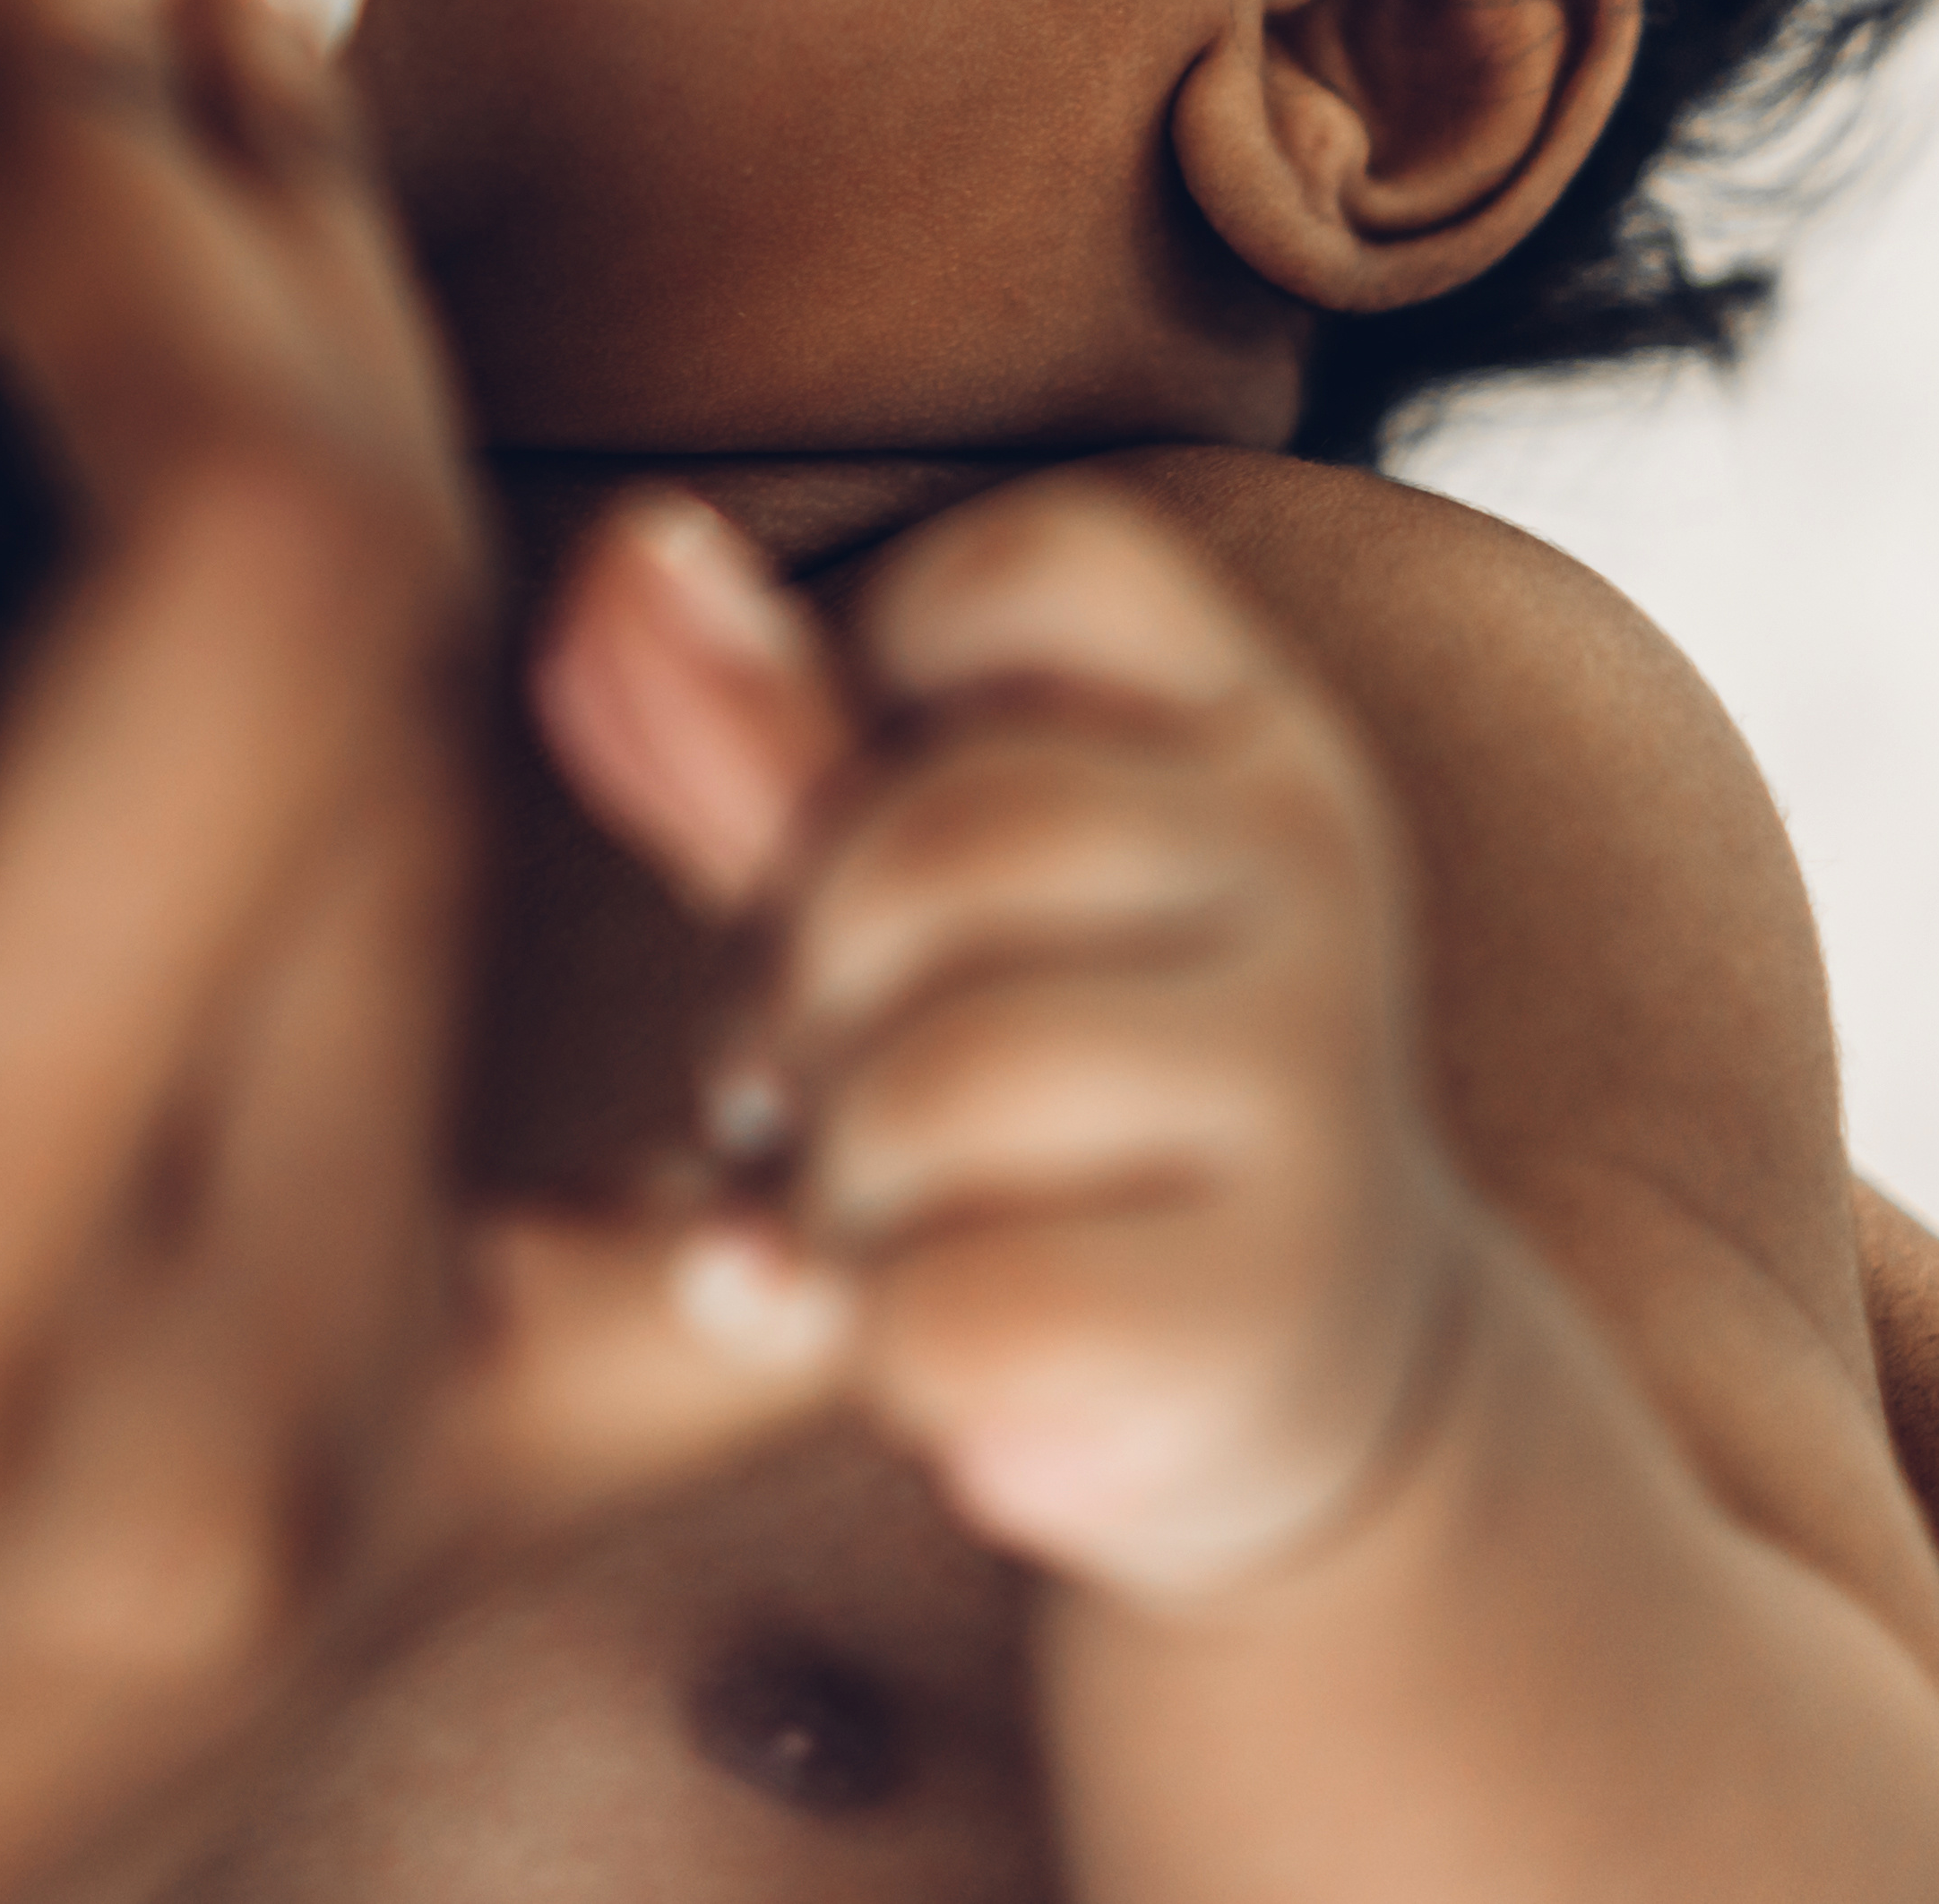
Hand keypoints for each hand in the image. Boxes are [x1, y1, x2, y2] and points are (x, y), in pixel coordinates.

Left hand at [516, 476, 1484, 1609]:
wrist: (1277, 1381)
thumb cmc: (1040, 1095)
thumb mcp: (913, 892)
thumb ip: (757, 732)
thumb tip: (624, 556)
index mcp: (1232, 723)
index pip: (1032, 568)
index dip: (870, 692)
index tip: (868, 844)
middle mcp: (1308, 871)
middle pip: (936, 846)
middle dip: (798, 990)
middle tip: (806, 1094)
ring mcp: (1314, 1086)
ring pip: (943, 1087)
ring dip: (838, 1191)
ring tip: (885, 1223)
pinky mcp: (1277, 1308)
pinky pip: (968, 1303)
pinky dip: (891, 1347)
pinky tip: (947, 1349)